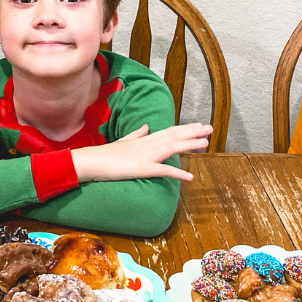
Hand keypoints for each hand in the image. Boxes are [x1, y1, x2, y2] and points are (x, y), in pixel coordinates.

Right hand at [73, 122, 211, 181]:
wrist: (90, 161)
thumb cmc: (104, 154)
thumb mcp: (123, 142)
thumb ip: (136, 134)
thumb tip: (146, 126)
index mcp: (144, 139)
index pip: (169, 131)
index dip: (185, 128)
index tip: (198, 125)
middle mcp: (147, 144)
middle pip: (174, 136)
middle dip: (193, 132)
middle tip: (210, 128)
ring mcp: (145, 156)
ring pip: (172, 148)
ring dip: (190, 145)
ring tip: (206, 144)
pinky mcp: (142, 168)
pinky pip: (163, 171)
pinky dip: (177, 173)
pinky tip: (190, 177)